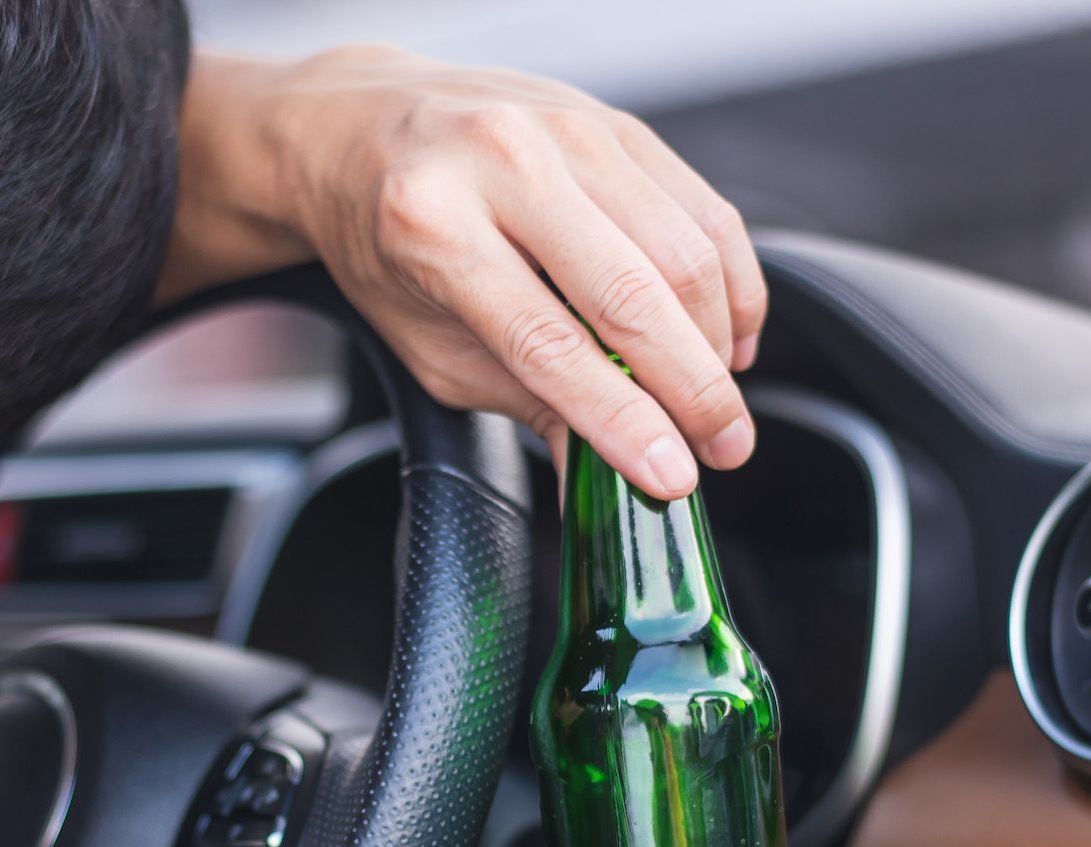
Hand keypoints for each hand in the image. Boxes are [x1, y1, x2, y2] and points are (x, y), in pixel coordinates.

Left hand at [160, 46, 766, 498]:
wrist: (359, 130)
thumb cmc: (388, 246)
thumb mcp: (429, 345)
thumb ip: (524, 404)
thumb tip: (601, 478)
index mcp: (433, 227)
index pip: (549, 344)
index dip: (622, 420)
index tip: (671, 477)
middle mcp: (503, 162)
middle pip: (633, 295)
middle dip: (694, 389)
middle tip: (724, 450)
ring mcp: (566, 130)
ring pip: (685, 250)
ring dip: (717, 342)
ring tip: (718, 404)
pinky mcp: (616, 123)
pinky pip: (705, 210)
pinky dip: (730, 284)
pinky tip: (726, 337)